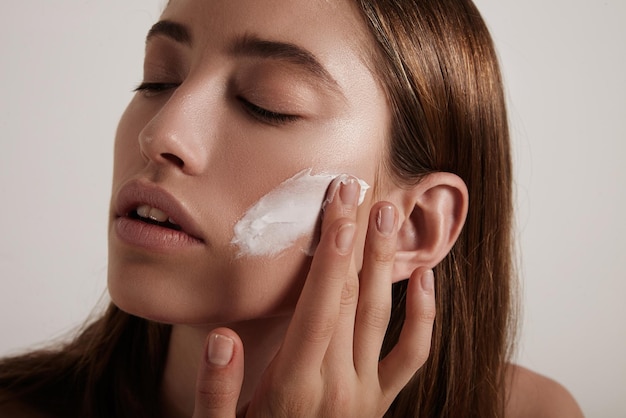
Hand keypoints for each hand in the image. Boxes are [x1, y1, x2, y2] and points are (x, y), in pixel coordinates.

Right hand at [192, 177, 435, 417]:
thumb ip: (216, 390)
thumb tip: (225, 336)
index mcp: (294, 387)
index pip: (319, 304)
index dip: (331, 253)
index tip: (338, 208)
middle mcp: (337, 385)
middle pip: (350, 297)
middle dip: (357, 240)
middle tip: (362, 190)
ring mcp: (365, 395)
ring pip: (380, 316)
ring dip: (385, 263)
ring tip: (390, 215)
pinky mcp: (380, 403)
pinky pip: (410, 356)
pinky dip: (424, 318)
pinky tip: (425, 280)